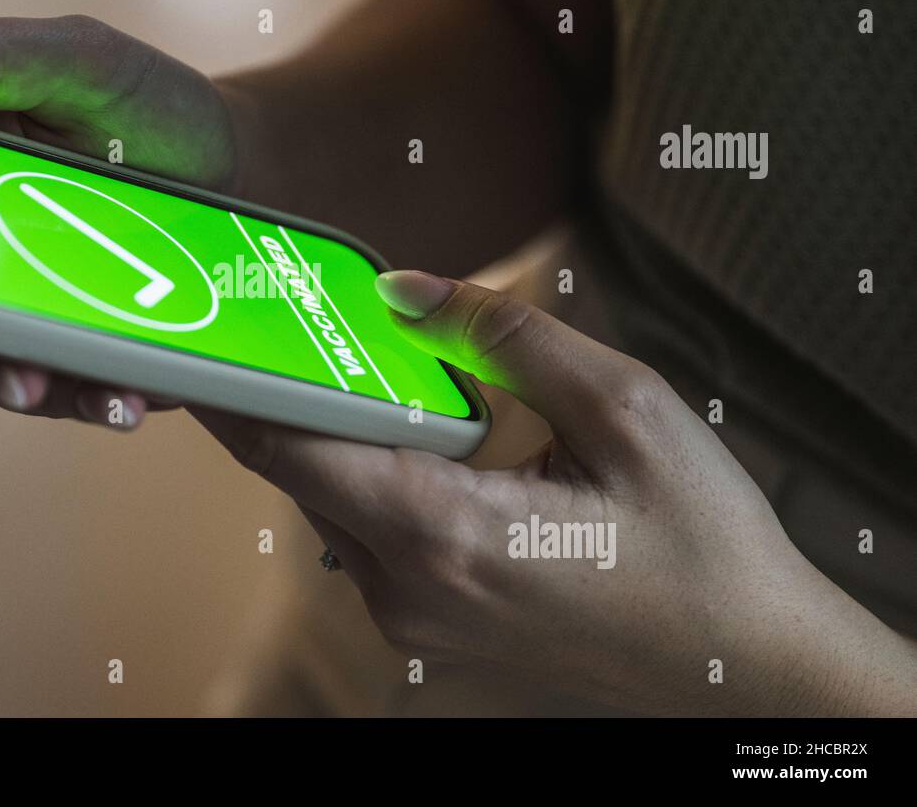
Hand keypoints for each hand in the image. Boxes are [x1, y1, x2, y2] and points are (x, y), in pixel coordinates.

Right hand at [0, 15, 238, 427]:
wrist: (239, 159)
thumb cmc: (148, 99)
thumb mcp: (77, 57)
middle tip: (31, 388)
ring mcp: (26, 294)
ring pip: (12, 360)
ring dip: (55, 393)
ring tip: (116, 404)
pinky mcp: (77, 331)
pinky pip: (73, 375)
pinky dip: (103, 390)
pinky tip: (145, 394)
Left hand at [195, 270, 916, 713]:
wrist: (746, 663)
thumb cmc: (701, 544)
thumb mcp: (626, 410)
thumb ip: (504, 337)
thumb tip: (406, 289)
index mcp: (446, 537)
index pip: (294, 448)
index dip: (239, 385)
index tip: (206, 332)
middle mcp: (407, 592)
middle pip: (303, 472)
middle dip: (290, 393)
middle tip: (285, 319)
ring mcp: (414, 621)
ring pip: (333, 503)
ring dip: (339, 433)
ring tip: (360, 364)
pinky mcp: (431, 627)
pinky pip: (370, 535)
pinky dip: (374, 476)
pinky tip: (416, 433)